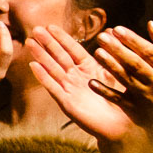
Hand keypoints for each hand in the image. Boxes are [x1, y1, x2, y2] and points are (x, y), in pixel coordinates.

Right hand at [25, 25, 131, 141]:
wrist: (121, 126)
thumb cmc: (123, 101)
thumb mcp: (118, 73)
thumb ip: (112, 54)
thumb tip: (111, 31)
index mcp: (90, 68)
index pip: (73, 49)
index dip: (62, 38)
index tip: (51, 26)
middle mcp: (77, 77)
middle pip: (60, 57)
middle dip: (48, 43)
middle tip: (36, 29)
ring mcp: (70, 89)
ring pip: (52, 69)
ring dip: (41, 56)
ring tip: (30, 43)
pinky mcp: (66, 103)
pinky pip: (52, 87)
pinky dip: (43, 77)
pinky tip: (33, 65)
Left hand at [88, 22, 152, 133]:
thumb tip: (151, 24)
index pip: (149, 52)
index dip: (133, 40)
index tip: (116, 29)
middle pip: (135, 64)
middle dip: (118, 50)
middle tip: (101, 37)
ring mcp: (146, 97)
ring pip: (126, 80)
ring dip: (111, 66)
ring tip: (97, 53)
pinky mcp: (136, 110)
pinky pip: (119, 100)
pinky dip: (105, 92)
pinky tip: (92, 83)